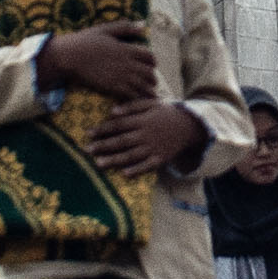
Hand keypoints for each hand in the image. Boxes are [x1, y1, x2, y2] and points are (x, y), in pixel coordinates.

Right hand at [43, 20, 158, 101]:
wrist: (70, 56)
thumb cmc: (85, 41)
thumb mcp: (106, 29)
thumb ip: (125, 27)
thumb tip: (142, 25)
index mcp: (126, 49)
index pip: (150, 56)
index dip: (153, 62)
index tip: (151, 65)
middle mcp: (126, 64)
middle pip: (149, 73)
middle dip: (152, 79)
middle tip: (151, 82)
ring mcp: (119, 76)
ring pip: (142, 86)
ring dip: (147, 91)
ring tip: (149, 94)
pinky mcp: (111, 87)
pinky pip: (129, 96)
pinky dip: (135, 99)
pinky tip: (135, 100)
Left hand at [87, 97, 208, 178]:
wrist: (190, 125)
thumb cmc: (166, 113)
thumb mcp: (151, 104)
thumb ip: (132, 106)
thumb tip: (112, 111)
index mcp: (142, 120)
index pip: (119, 125)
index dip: (103, 129)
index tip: (88, 133)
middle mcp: (146, 135)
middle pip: (121, 141)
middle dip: (103, 145)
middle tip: (87, 150)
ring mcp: (153, 148)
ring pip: (131, 155)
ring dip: (114, 160)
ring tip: (99, 164)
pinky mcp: (161, 158)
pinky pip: (147, 166)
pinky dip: (136, 170)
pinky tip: (124, 174)